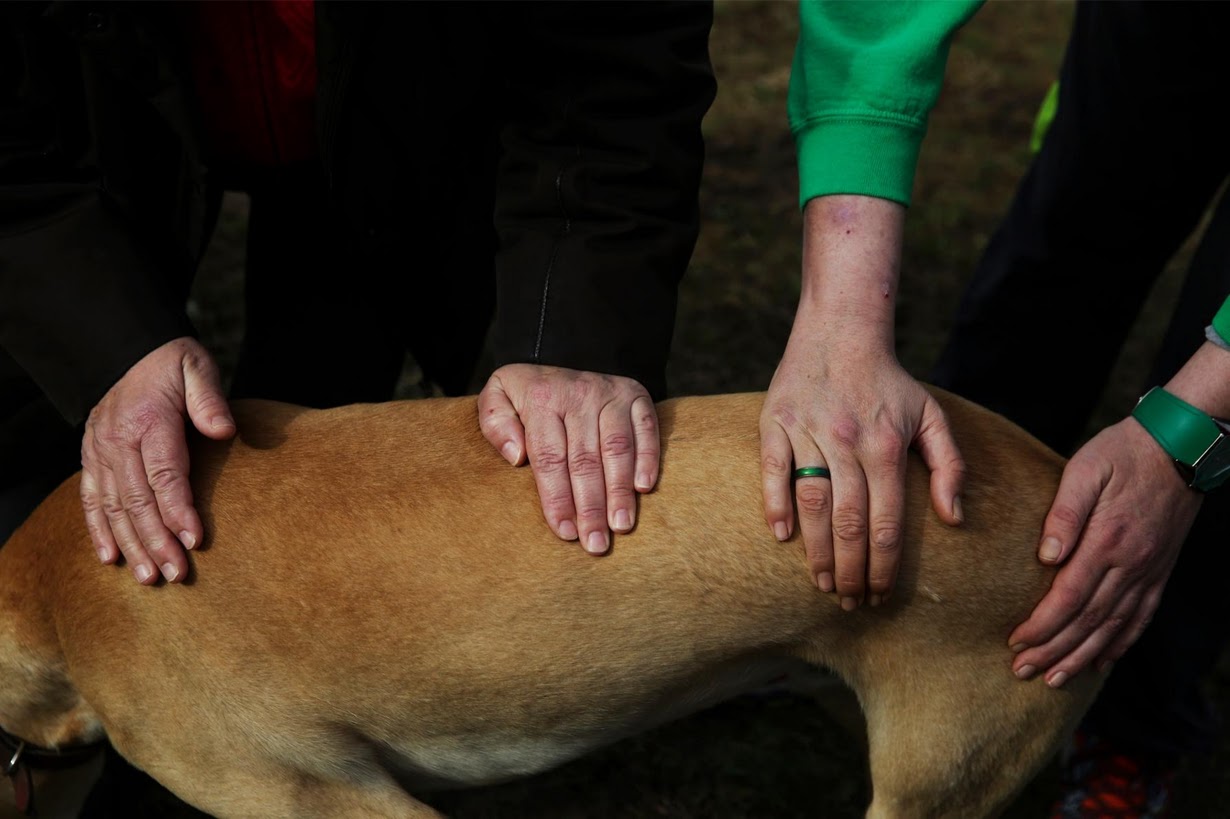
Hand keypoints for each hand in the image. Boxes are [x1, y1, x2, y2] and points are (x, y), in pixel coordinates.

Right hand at [80, 337, 235, 583]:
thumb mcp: (197, 366)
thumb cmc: (173, 364)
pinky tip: (112, 558)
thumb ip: (209, 398)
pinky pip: (90, 499)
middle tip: (176, 574)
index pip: (164, 474)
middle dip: (157, 540)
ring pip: (111, 507)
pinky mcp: (91, 458)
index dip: (179, 510)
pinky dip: (98, 530)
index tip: (195, 541)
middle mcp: (118, 440)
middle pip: (137, 499)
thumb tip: (223, 431)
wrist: (128, 349)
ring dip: (130, 544)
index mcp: (148, 420)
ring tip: (149, 578)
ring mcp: (100, 451)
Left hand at [478, 364, 658, 554]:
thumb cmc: (528, 392)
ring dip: (620, 490)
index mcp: (542, 398)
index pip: (550, 457)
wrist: (565, 353)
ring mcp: (611, 393)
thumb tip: (515, 456)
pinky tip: (644, 489)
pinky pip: (646, 429)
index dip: (557, 498)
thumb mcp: (498, 394)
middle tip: (595, 543)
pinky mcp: (636, 395)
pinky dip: (648, 458)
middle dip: (591, 506)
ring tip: (621, 526)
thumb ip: (495, 423)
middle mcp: (579, 394)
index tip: (565, 532)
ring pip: (617, 448)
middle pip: (585, 459)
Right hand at [761, 340, 964, 609]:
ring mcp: (808, 432)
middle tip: (850, 602)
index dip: (883, 566)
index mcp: (884, 447)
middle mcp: (846, 443)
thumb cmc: (888, 380)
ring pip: (812, 504)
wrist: (841, 330)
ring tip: (822, 584)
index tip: (880, 595)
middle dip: (851, 571)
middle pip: (849, 522)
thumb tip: (954, 518)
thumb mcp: (930, 416)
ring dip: (816, 551)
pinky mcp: (775, 423)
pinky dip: (775, 506)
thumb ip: (948, 466)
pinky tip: (782, 538)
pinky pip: (774, 472)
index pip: (886, 522)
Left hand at [1009, 417, 1201, 686]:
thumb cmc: (1122, 452)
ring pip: (1114, 627)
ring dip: (1084, 657)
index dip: (1041, 625)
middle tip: (1023, 672)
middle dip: (1054, 651)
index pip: (1068, 597)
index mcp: (1107, 541)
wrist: (1179, 445)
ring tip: (1056, 679)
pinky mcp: (1160, 570)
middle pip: (1088, 621)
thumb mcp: (1085, 470)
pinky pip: (1142, 616)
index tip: (1015, 642)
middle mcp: (1131, 564)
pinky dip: (1122, 643)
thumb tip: (1044, 556)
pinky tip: (1104, 660)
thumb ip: (1063, 513)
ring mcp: (1149, 570)